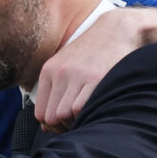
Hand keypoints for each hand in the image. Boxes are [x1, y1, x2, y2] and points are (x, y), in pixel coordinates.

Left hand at [32, 4, 140, 129]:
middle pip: (51, 117)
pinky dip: (86, 115)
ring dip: (75, 122)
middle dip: (63, 128)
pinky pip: (80, 108)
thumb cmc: (93, 53)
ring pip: (64, 115)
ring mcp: (77, 75)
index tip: (64, 126)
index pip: (40, 113)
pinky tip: (94, 109)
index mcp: (49, 71)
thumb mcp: (66, 66)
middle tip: (77, 124)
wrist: (116, 30)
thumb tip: (45, 126)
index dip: (52, 126)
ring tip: (86, 116)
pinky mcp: (96, 78)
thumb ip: (54, 92)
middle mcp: (60, 72)